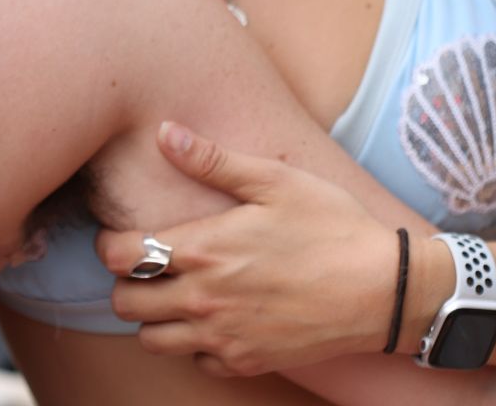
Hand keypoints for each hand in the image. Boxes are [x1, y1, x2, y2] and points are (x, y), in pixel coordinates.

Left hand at [96, 121, 402, 377]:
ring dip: (153, 318)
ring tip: (175, 294)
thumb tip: (165, 132)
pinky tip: (215, 318)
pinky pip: (196, 362)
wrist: (385, 290)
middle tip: (147, 267)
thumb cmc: (332, 226)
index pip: (119, 257)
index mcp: (204, 250)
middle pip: (124, 304)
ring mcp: (225, 337)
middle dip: (126, 283)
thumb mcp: (275, 180)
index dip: (109, 245)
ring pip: (151, 341)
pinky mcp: (248, 361)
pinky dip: (195, 345)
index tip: (122, 237)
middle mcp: (205, 299)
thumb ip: (213, 160)